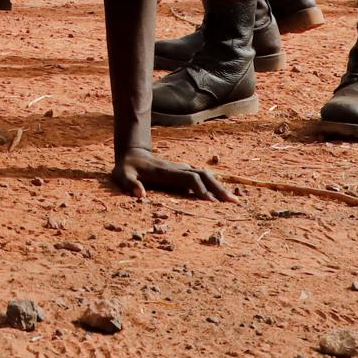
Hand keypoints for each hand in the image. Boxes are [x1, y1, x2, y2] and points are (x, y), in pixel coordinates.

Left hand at [111, 149, 234, 202]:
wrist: (132, 154)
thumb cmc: (127, 168)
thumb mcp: (123, 176)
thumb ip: (130, 184)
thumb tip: (140, 195)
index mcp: (167, 172)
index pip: (190, 179)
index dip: (201, 189)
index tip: (211, 203)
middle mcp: (178, 169)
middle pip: (204, 176)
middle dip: (219, 188)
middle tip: (233, 202)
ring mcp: (182, 169)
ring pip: (206, 175)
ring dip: (220, 187)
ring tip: (234, 200)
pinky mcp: (183, 172)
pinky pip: (203, 177)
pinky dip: (214, 185)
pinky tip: (222, 195)